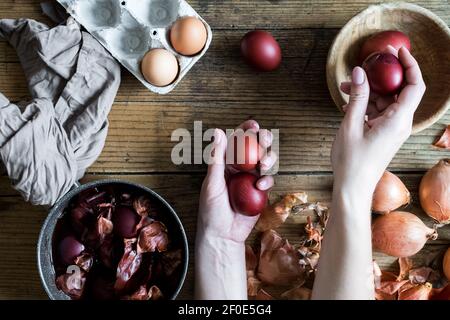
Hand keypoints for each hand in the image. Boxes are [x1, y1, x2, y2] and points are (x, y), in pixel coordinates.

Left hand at [195, 120, 276, 299]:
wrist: (223, 236)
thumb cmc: (211, 210)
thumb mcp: (212, 183)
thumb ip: (217, 158)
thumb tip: (218, 131)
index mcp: (225, 162)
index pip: (236, 141)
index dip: (245, 130)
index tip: (253, 124)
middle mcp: (239, 168)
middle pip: (255, 148)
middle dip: (263, 140)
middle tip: (265, 138)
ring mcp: (251, 179)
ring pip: (265, 161)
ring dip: (268, 158)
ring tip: (263, 165)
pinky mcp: (260, 192)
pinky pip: (268, 180)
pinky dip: (267, 180)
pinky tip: (261, 186)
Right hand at [332, 47, 425, 192]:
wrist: (353, 187)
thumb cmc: (352, 161)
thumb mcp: (350, 126)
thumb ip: (357, 97)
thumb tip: (360, 72)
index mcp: (397, 121)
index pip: (414, 86)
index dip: (409, 65)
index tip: (397, 51)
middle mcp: (399, 123)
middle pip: (398, 90)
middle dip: (380, 77)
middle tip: (365, 64)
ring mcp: (391, 128)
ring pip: (385, 100)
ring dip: (367, 91)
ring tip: (346, 87)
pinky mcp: (383, 133)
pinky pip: (378, 111)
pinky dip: (365, 104)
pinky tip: (348, 103)